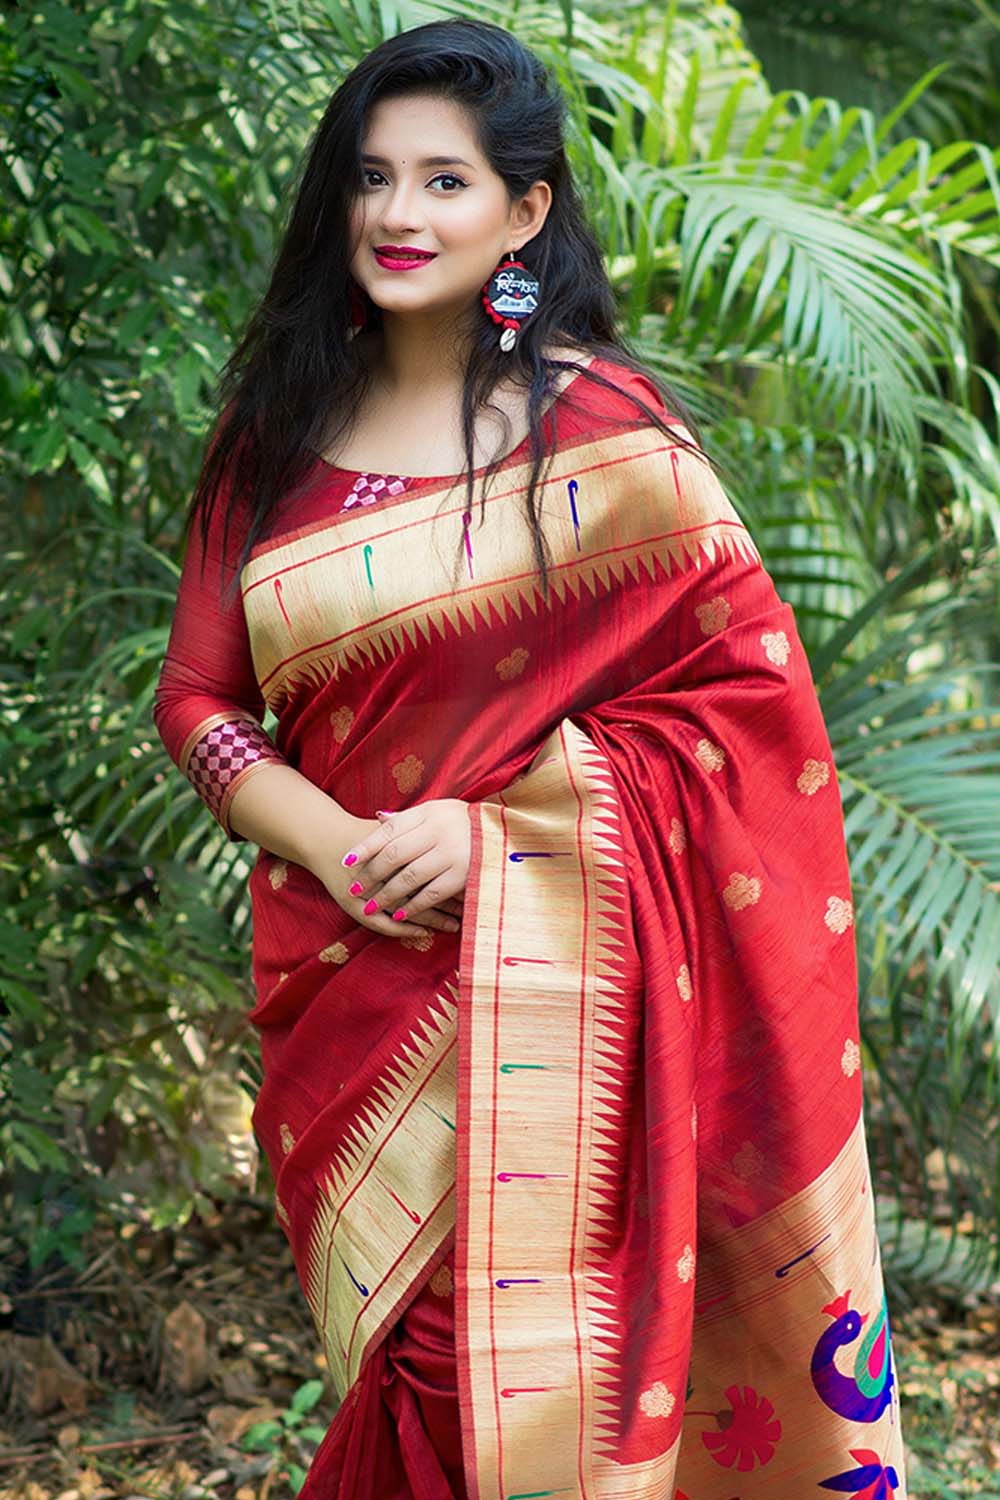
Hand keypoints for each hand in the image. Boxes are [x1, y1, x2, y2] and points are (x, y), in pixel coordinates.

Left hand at [338, 799, 470, 939]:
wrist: (504, 833)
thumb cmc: (463, 823)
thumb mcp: (438, 811)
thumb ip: (409, 819)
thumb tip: (377, 820)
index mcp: (428, 812)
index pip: (390, 830)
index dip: (366, 846)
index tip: (347, 861)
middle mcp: (438, 830)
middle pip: (394, 854)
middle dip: (372, 873)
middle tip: (354, 888)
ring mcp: (451, 853)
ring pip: (409, 877)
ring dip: (386, 894)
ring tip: (369, 905)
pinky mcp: (463, 875)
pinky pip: (431, 893)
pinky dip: (413, 905)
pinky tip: (398, 913)